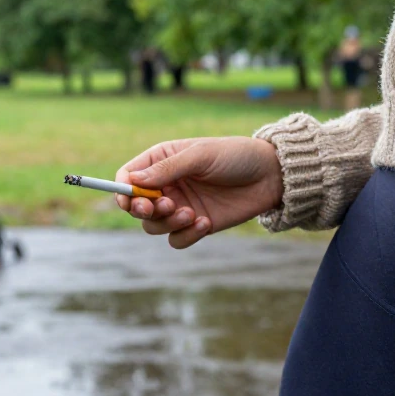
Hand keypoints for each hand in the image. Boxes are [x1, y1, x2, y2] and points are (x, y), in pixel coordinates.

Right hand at [115, 137, 282, 248]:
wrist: (271, 176)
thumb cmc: (237, 156)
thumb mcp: (202, 156)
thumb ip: (168, 169)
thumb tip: (133, 180)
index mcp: (162, 160)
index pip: (128, 176)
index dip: (123, 189)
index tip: (130, 199)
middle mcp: (167, 185)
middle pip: (136, 206)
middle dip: (144, 210)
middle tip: (163, 205)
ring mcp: (180, 206)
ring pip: (154, 226)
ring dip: (167, 223)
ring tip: (190, 213)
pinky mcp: (196, 224)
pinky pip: (177, 239)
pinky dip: (186, 235)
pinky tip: (206, 223)